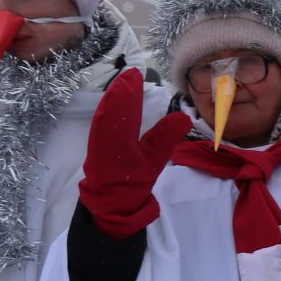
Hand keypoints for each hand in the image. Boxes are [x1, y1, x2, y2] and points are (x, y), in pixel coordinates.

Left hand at [78, 70, 191, 238]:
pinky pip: (102, 122)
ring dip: (114, 97)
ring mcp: (97, 143)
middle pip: (110, 111)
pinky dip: (109, 109)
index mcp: (117, 146)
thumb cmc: (133, 188)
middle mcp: (104, 141)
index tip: (136, 76)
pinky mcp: (97, 146)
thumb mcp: (154, 164)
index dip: (128, 94)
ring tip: (124, 82)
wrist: (112, 207)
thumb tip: (182, 117)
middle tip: (131, 73)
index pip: (122, 115)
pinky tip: (115, 102)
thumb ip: (166, 140)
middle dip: (120, 91)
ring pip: (104, 115)